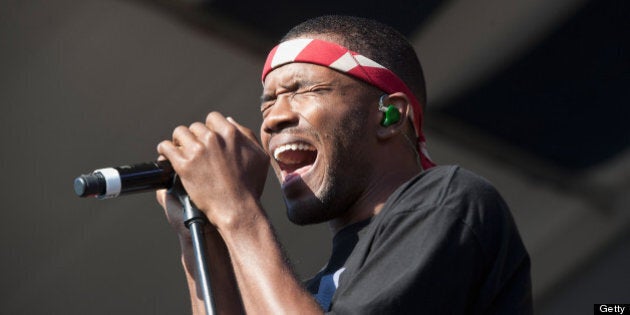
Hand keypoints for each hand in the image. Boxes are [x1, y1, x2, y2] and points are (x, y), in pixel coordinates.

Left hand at [157, 112, 268, 230]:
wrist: (237, 209)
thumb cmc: (250, 186)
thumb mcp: (259, 156)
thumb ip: (246, 134)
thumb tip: (229, 120)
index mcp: (231, 133)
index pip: (213, 118)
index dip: (210, 128)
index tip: (208, 138)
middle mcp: (213, 139)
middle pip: (195, 127)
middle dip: (195, 136)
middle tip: (194, 148)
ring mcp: (197, 151)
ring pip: (179, 133)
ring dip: (179, 141)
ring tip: (179, 150)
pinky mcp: (184, 166)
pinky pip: (166, 148)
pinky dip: (165, 151)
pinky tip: (167, 156)